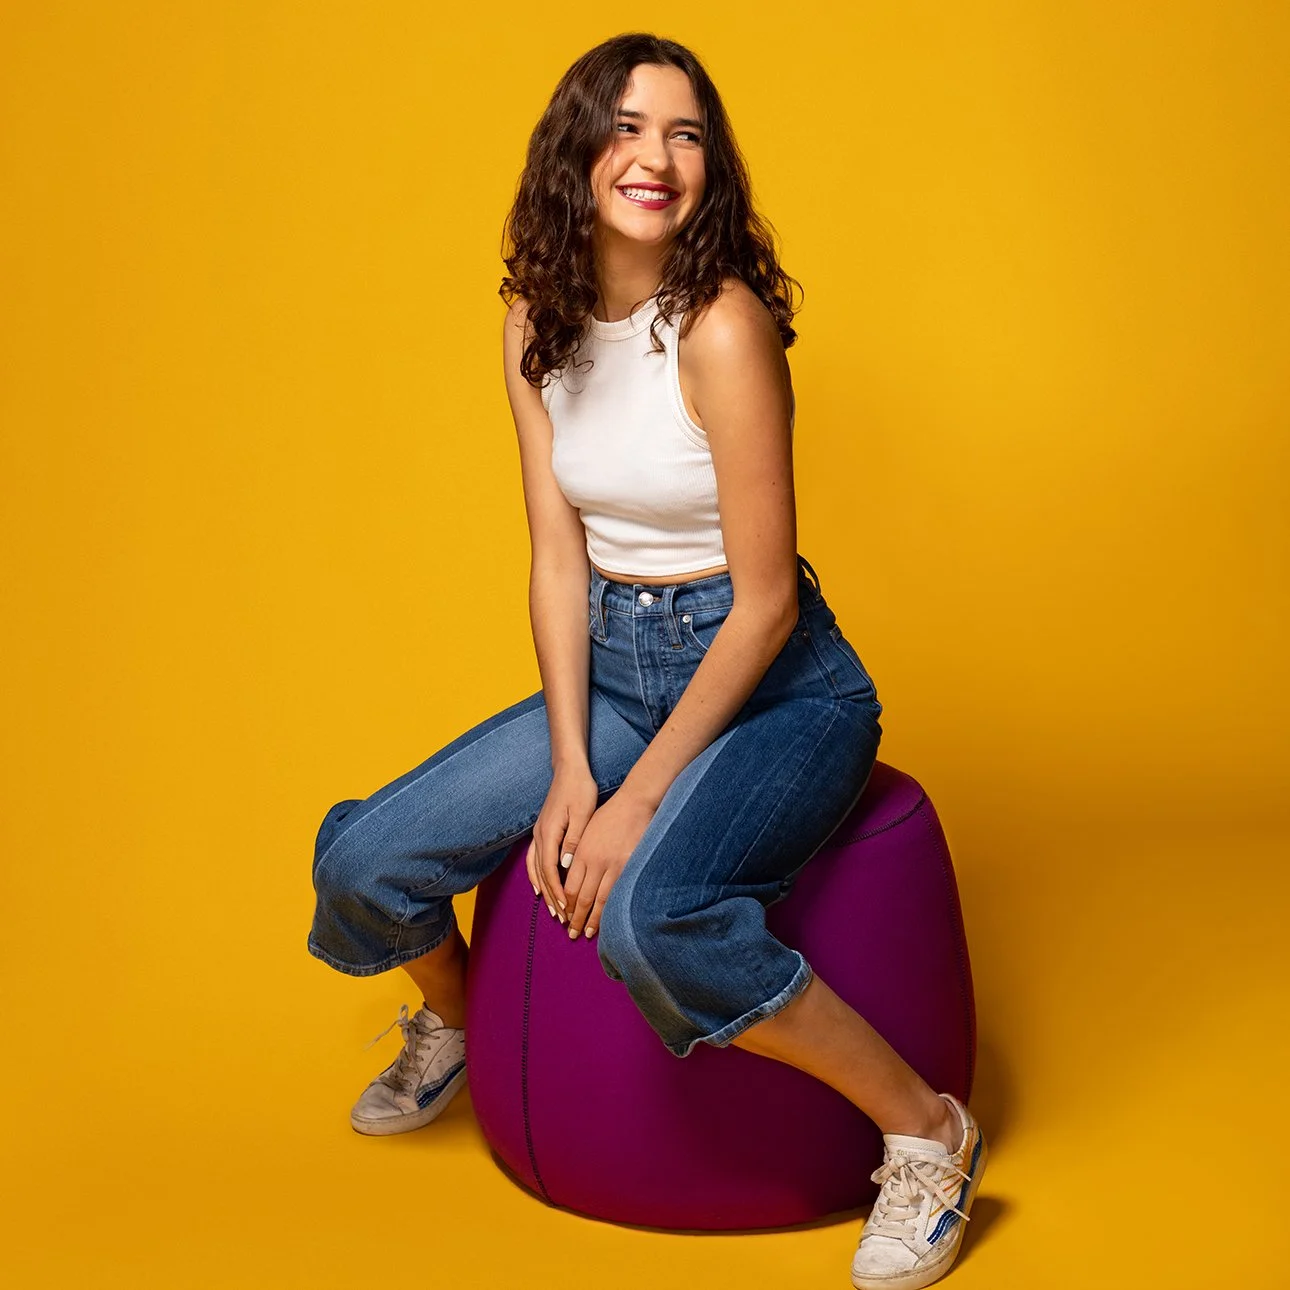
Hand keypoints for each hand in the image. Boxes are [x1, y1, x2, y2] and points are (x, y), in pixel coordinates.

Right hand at [527, 764, 599, 922]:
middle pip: (542, 873)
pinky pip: (534, 859)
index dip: (557, 891)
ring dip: (543, 890)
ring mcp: (539, 833)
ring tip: (551, 909)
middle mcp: (540, 835)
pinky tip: (540, 886)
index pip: (551, 870)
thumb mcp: (582, 813)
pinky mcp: (542, 830)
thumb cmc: (579, 789)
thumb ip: (574, 839)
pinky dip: (536, 875)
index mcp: (550, 832)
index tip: (565, 909)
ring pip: (536, 868)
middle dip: (551, 897)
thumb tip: (566, 865)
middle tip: (561, 918)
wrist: (569, 769)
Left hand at [561, 788, 656, 939]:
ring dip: (593, 919)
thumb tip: (569, 873)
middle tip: (572, 933)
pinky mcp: (629, 866)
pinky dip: (610, 908)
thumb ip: (578, 852)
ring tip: (588, 932)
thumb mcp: (586, 829)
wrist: (634, 802)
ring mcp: (613, 865)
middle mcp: (595, 861)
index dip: (565, 904)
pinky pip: (617, 893)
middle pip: (582, 897)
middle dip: (576, 918)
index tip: (564, 915)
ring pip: (599, 900)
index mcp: (582, 853)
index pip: (569, 887)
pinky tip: (608, 918)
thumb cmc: (610, 814)